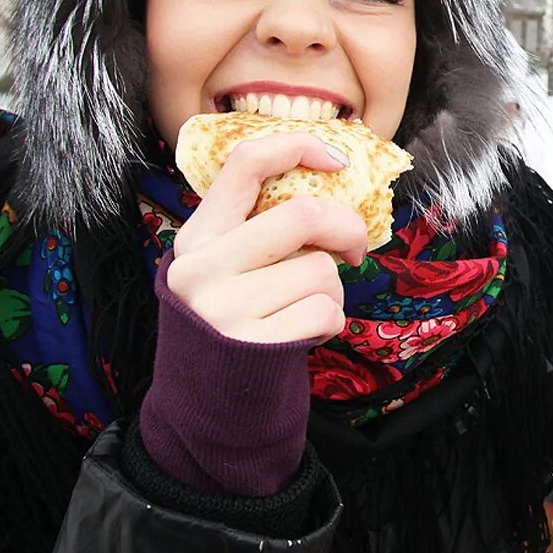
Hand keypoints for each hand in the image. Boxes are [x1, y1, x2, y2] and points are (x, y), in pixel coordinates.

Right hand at [168, 132, 368, 344]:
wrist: (209, 406)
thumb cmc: (236, 322)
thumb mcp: (227, 268)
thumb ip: (259, 229)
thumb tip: (333, 177)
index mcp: (197, 236)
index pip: (246, 163)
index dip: (299, 146)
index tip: (338, 161)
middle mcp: (201, 267)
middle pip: (303, 215)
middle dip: (348, 228)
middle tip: (355, 248)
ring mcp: (223, 308)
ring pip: (321, 270)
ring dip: (332, 290)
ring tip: (304, 308)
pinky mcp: (253, 346)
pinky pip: (325, 312)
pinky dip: (330, 322)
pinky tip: (303, 334)